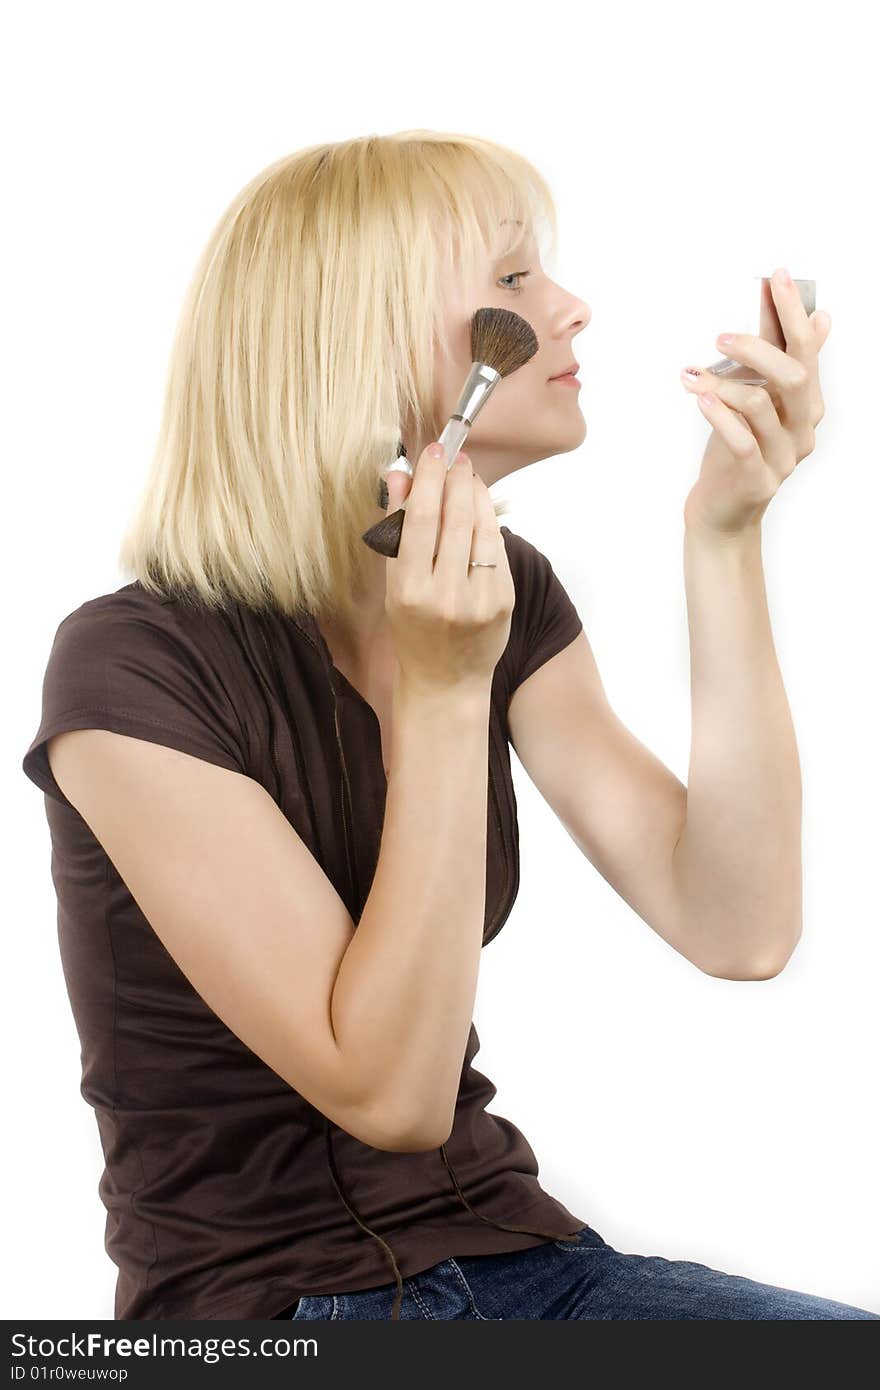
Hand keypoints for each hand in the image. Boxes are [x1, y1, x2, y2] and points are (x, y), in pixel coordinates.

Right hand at [384, 445, 514, 693]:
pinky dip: (489, 524)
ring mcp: (479, 600)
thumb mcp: (393, 585)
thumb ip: (396, 530)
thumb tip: (399, 476)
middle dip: (456, 479)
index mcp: (408, 590)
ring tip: (468, 478)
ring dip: (477, 495)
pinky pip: (497, 550)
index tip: (433, 451)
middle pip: (455, 518)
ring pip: (482, 529)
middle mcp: (445, 596)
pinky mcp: (504, 602)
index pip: (420, 520)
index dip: (428, 478)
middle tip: (455, 457)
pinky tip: (480, 512)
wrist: (445, 683)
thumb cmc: (412, 630)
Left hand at [679, 267, 831, 537]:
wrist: (723, 513)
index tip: (776, 278)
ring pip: (762, 405)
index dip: (792, 314)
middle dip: (758, 346)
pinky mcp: (757, 479)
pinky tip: (699, 398)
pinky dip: (719, 415)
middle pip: (794, 375)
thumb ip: (778, 359)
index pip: (806, 351)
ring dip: (724, 382)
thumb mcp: (757, 401)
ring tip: (693, 375)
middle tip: (720, 337)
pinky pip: (741, 440)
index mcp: (807, 405)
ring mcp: (783, 457)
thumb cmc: (737, 453)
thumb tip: (815, 315)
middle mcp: (803, 429)